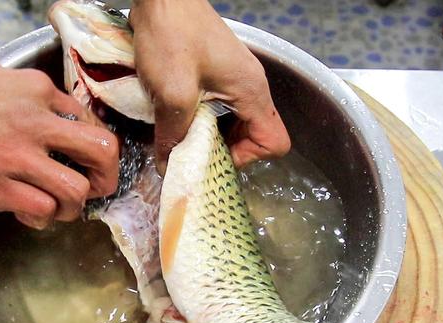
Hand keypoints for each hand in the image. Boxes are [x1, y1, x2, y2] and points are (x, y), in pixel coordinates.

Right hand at [0, 29, 118, 228]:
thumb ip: (31, 94)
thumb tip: (52, 112)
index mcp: (40, 92)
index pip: (92, 124)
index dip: (95, 150)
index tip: (88, 164)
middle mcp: (36, 123)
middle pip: (103, 152)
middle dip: (107, 177)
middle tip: (97, 189)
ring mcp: (17, 157)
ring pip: (76, 191)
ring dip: (74, 206)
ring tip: (60, 208)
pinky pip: (41, 210)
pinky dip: (42, 218)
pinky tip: (29, 215)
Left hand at [130, 0, 290, 166]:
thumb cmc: (172, 35)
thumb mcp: (172, 93)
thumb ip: (173, 136)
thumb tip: (169, 167)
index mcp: (251, 92)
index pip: (273, 142)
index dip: (246, 158)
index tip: (213, 156)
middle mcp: (250, 87)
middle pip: (255, 137)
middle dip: (225, 150)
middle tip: (194, 152)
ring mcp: (235, 79)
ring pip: (236, 124)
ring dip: (211, 136)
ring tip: (184, 137)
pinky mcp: (218, 74)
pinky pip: (221, 109)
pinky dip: (203, 120)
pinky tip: (179, 118)